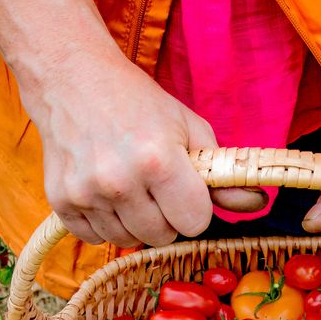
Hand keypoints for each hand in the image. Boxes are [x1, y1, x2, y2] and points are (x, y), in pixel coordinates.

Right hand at [28, 51, 264, 246]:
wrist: (71, 78)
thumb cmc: (138, 103)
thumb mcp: (189, 129)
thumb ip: (224, 174)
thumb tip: (259, 203)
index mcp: (158, 160)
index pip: (195, 223)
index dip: (195, 209)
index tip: (185, 191)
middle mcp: (119, 181)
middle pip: (162, 237)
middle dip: (166, 217)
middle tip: (155, 186)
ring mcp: (86, 193)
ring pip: (129, 241)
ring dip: (135, 222)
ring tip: (128, 186)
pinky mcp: (61, 201)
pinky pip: (96, 239)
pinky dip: (104, 222)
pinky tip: (103, 191)